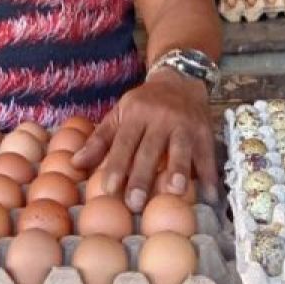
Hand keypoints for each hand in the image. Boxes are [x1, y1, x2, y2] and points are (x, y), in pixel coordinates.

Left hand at [72, 68, 218, 211]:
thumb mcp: (120, 114)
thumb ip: (100, 140)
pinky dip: (209, 176)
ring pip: (181, 149)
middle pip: (150, 150)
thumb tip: (74, 164)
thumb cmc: (145, 104)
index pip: (124, 142)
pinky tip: (209, 196)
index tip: (108, 190)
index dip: (116, 165)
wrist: (180, 79)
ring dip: (178, 171)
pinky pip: (207, 155)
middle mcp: (161, 118)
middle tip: (134, 204)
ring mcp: (185, 125)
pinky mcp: (206, 132)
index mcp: (136, 113)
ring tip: (174, 192)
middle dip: (142, 176)